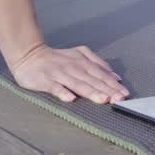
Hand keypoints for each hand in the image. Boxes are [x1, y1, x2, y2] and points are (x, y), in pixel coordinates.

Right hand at [10, 43, 129, 103]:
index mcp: (82, 61)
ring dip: (91, 92)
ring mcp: (59, 73)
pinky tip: (71, 99)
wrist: (29, 55)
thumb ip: (98, 64)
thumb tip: (116, 76)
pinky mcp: (45, 80)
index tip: (124, 94)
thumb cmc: (57, 59)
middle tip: (120, 99)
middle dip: (107, 90)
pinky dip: (63, 92)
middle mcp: (73, 66)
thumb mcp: (80, 55)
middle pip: (92, 79)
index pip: (101, 74)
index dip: (113, 84)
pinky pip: (55, 87)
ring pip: (77, 83)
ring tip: (103, 100)